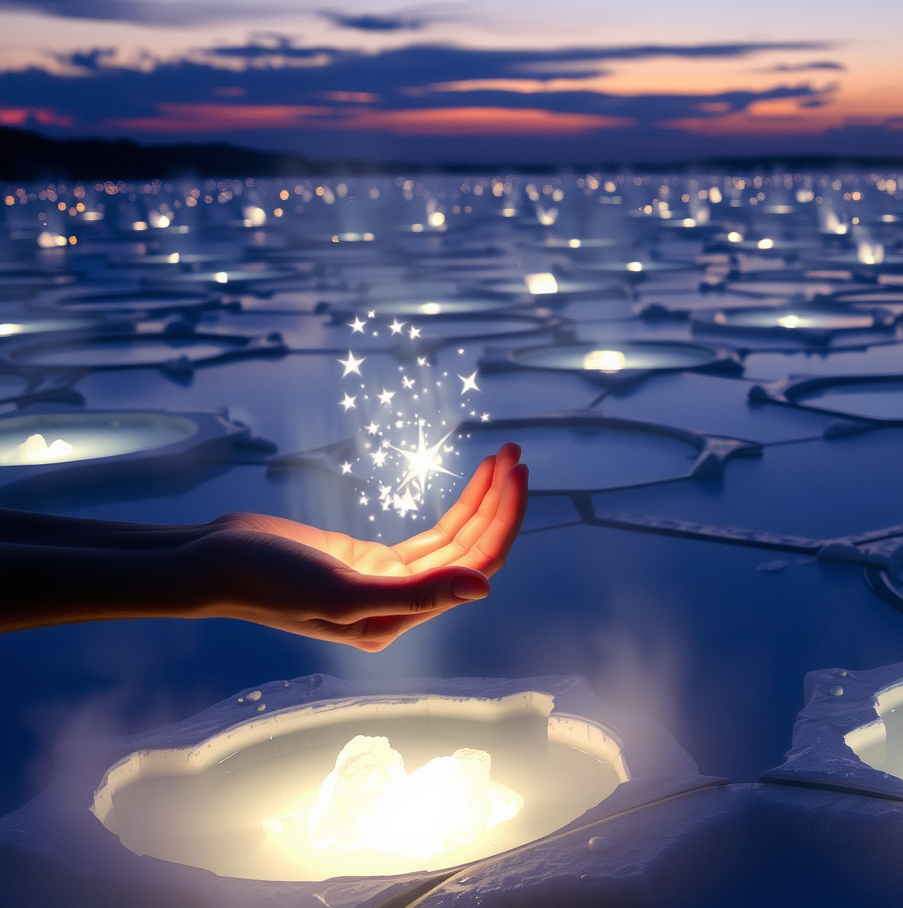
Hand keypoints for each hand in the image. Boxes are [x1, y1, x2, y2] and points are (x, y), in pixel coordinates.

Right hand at [189, 443, 527, 649]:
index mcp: (398, 621)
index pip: (472, 570)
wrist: (213, 562)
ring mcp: (389, 581)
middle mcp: (401, 606)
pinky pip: (432, 533)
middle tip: (516, 454)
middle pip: (470, 552)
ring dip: (483, 500)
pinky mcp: (373, 559)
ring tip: (505, 456)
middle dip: (499, 504)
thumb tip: (482, 588)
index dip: (501, 523)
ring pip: (455, 539)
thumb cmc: (267, 581)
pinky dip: (458, 505)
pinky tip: (477, 479)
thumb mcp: (341, 589)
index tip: (515, 476)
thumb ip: (414, 593)